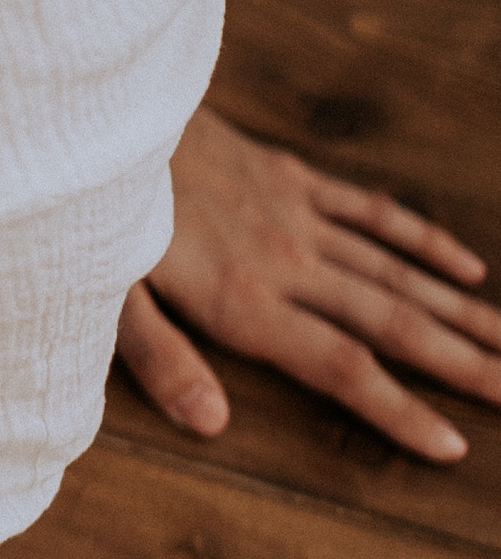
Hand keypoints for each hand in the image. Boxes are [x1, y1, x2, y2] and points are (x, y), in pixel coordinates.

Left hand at [117, 104, 500, 462]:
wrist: (107, 112)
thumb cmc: (94, 214)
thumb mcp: (105, 298)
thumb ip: (160, 359)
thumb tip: (212, 424)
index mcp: (244, 302)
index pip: (340, 367)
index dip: (398, 410)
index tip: (454, 446)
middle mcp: (286, 262)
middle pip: (391, 323)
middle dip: (460, 364)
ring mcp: (296, 216)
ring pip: (396, 271)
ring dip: (459, 310)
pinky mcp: (293, 178)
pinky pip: (373, 212)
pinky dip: (423, 239)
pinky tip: (466, 268)